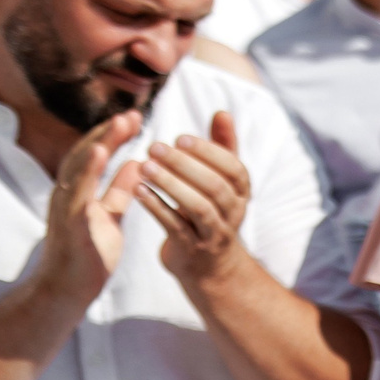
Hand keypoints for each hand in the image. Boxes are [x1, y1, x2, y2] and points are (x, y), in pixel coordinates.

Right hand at [35, 111, 145, 306]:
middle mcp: (67, 194)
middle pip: (84, 154)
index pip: (94, 156)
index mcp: (78, 193)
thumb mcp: (109, 216)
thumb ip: (119, 191)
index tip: (134, 119)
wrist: (67, 291)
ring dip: (98, 142)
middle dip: (107, 132)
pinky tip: (100, 152)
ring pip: (78, 167)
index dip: (112, 136)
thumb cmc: (88, 255)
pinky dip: (87, 170)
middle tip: (132, 113)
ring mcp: (65, 207)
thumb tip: (135, 164)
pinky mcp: (68, 222)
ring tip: (119, 123)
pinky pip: (76, 191)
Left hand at [139, 111, 255, 290]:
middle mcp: (234, 214)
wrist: (211, 268)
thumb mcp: (223, 182)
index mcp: (242, 194)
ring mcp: (214, 234)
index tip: (179, 136)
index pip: (235, 169)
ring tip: (145, 166)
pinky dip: (157, 207)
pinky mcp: (191, 250)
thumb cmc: (212, 213)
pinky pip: (175, 227)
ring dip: (171, 185)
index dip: (209, 152)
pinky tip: (137, 189)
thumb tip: (222, 112)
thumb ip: (223, 147)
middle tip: (155, 146)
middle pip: (215, 187)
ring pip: (198, 207)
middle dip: (185, 165)